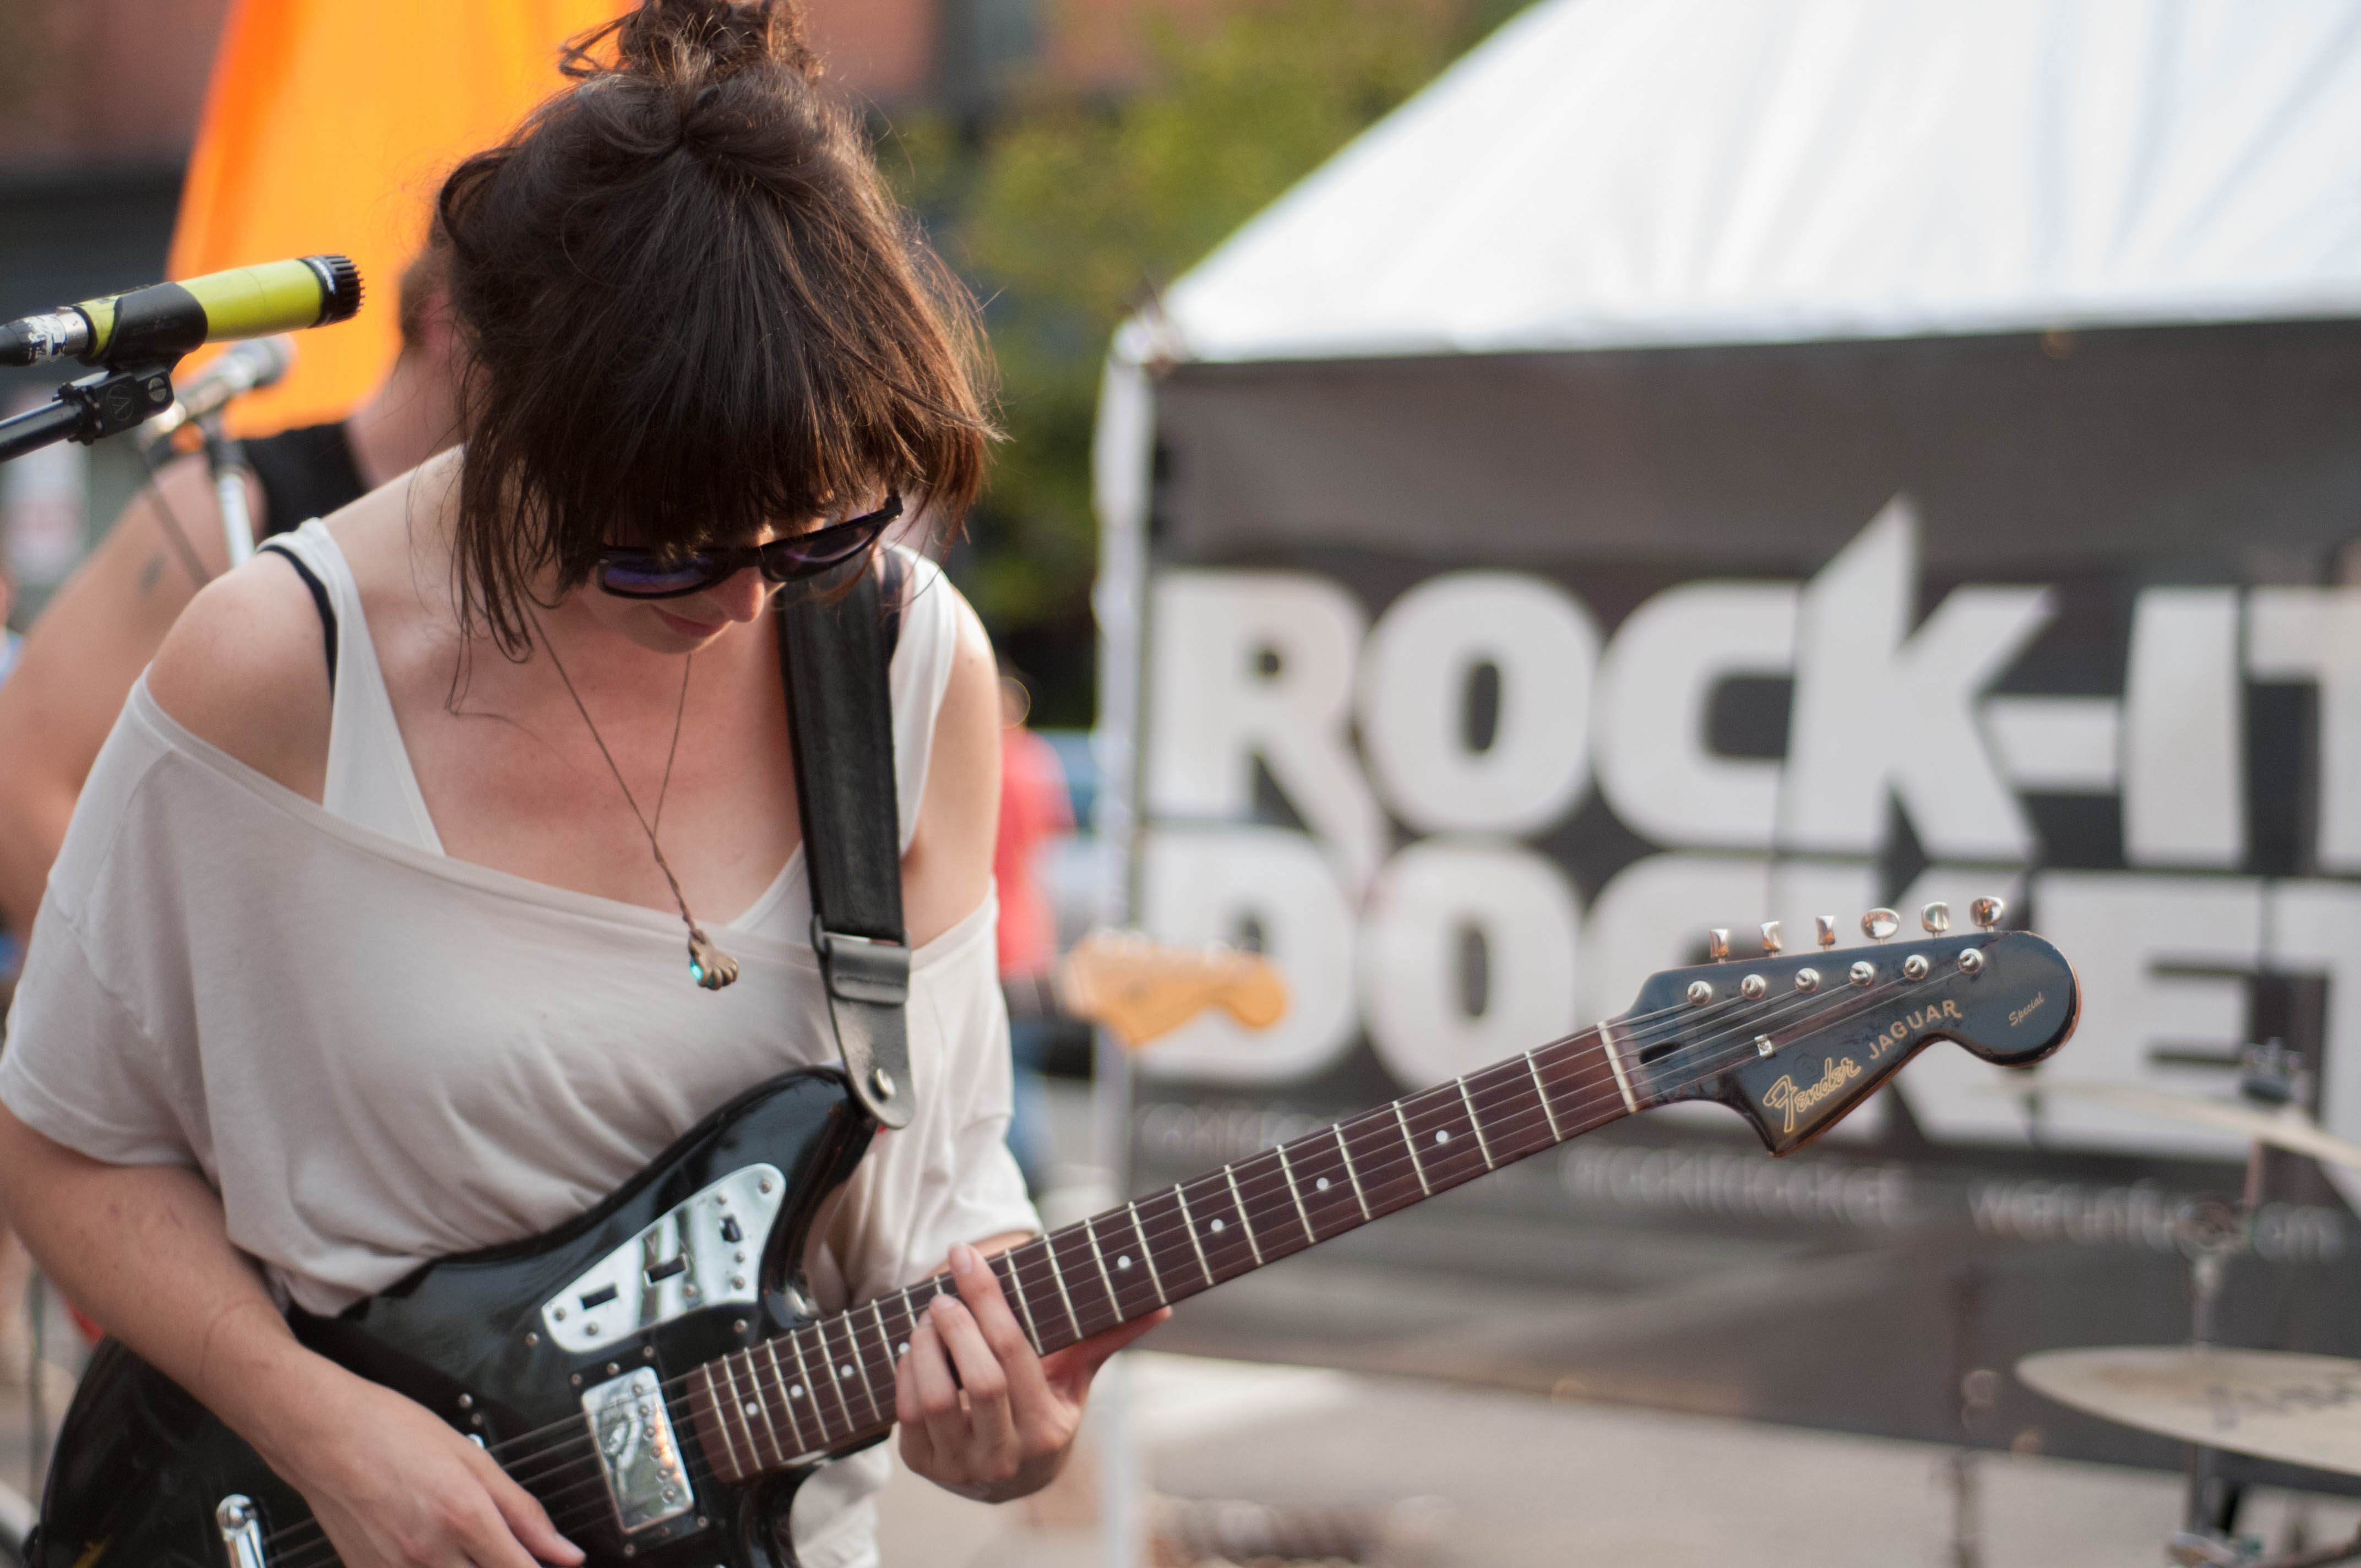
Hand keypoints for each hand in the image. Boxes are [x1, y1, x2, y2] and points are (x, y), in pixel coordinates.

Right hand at [259, 1364, 583, 1567]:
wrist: (322, 1432)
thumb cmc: (392, 1432)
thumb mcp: (474, 1459)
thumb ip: (525, 1512)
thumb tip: (567, 1553)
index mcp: (464, 1516)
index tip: (557, 1566)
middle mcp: (429, 1552)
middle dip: (504, 1567)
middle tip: (506, 1550)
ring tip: (466, 1543)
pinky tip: (433, 1551)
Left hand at [894, 1240, 1168, 1500]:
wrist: (1010, 1476)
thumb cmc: (1046, 1408)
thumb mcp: (1075, 1380)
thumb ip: (1107, 1339)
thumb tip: (1164, 1307)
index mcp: (1048, 1430)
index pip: (1015, 1355)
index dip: (987, 1300)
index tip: (965, 1257)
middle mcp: (1005, 1457)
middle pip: (977, 1380)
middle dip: (956, 1324)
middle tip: (944, 1294)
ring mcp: (961, 1468)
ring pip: (934, 1399)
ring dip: (925, 1346)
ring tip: (928, 1318)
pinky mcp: (922, 1468)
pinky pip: (906, 1414)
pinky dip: (906, 1372)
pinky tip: (915, 1349)